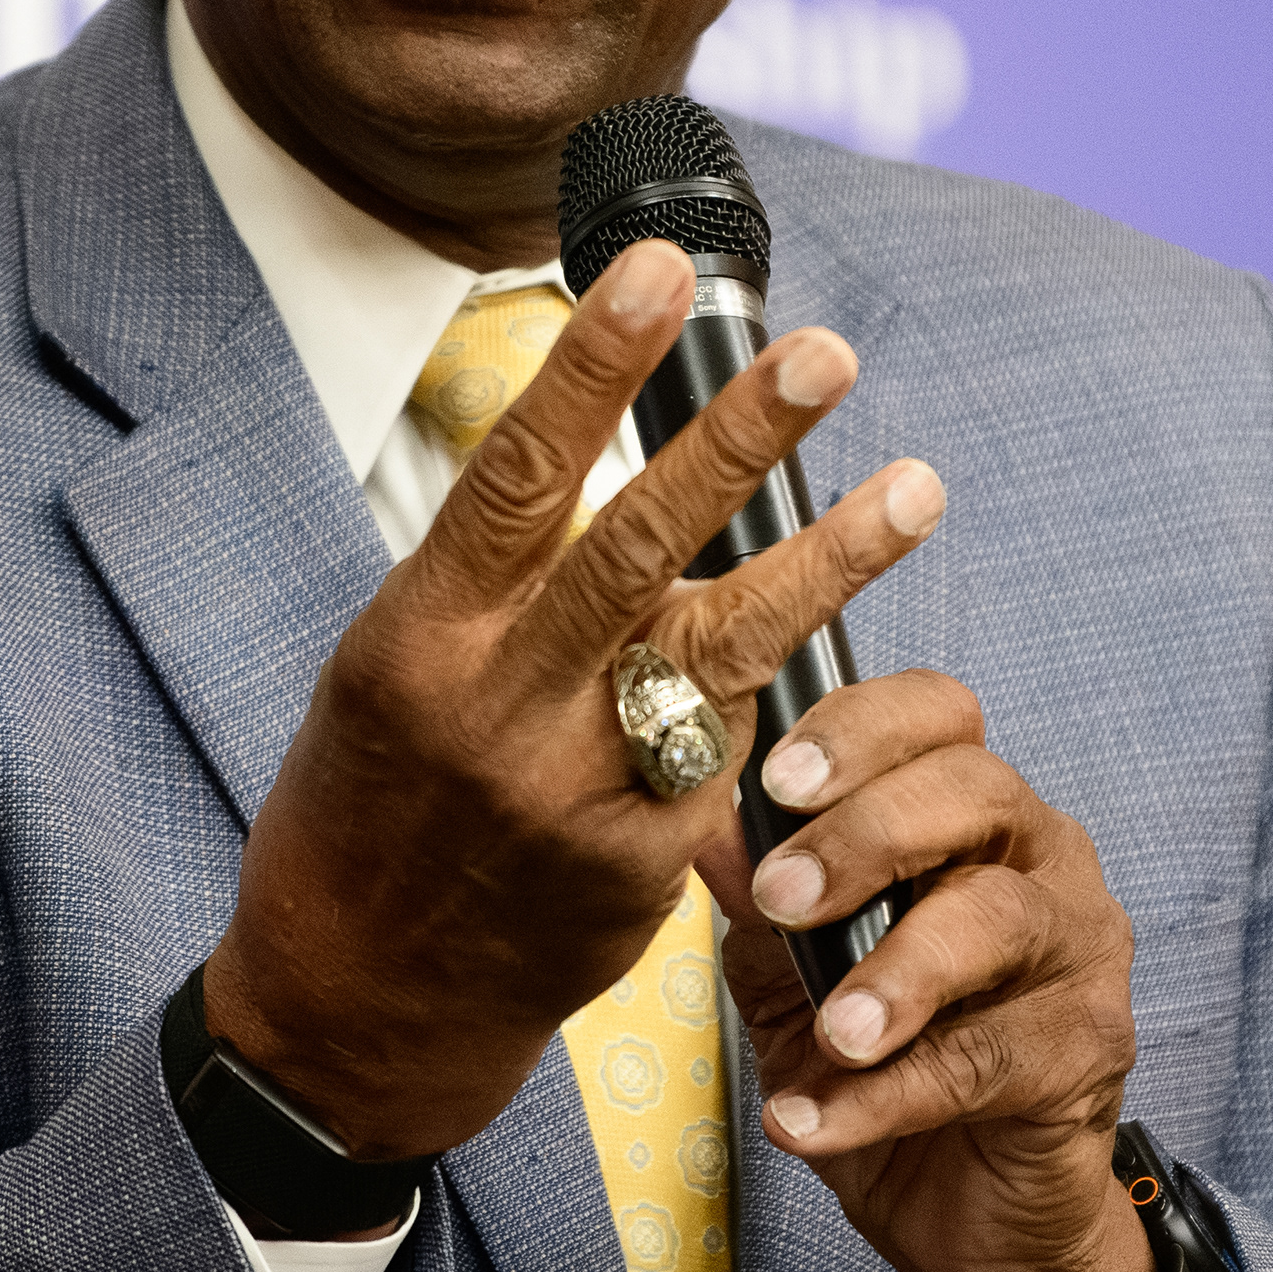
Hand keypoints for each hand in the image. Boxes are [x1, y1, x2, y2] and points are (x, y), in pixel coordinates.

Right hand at [204, 239, 943, 1163]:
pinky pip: (721, 752)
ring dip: (830, 562)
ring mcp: (574, 789)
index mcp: (421, 635)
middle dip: (739, 442)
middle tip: (826, 354)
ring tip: (918, 485)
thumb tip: (600, 462)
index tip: (659, 269)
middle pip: (638, 546)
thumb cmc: (374, 806)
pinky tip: (819, 650)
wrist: (354, 1002)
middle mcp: (497, 704)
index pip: (519, 474)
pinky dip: (766, 693)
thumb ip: (494, 587)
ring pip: (722, 652)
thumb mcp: (392, 674)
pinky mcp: (638, 866)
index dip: (594, 364)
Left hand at [693, 675, 1152, 1271]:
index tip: (775, 780)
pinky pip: (987, 1057)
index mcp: (968, 813)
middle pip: (976, 790)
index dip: (860, 729)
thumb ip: (759, 901)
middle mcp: (1039, 858)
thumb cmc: (882, 1067)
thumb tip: (697, 824)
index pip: (938, 715)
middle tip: (784, 897)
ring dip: (897, 972)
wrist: (969, 1216)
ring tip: (830, 1034)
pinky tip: (815, 1124)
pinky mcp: (1088, 1049)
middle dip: (868, 834)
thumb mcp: (789, 981)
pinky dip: (888, 1096)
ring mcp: (1077, 951)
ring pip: (999, 918)